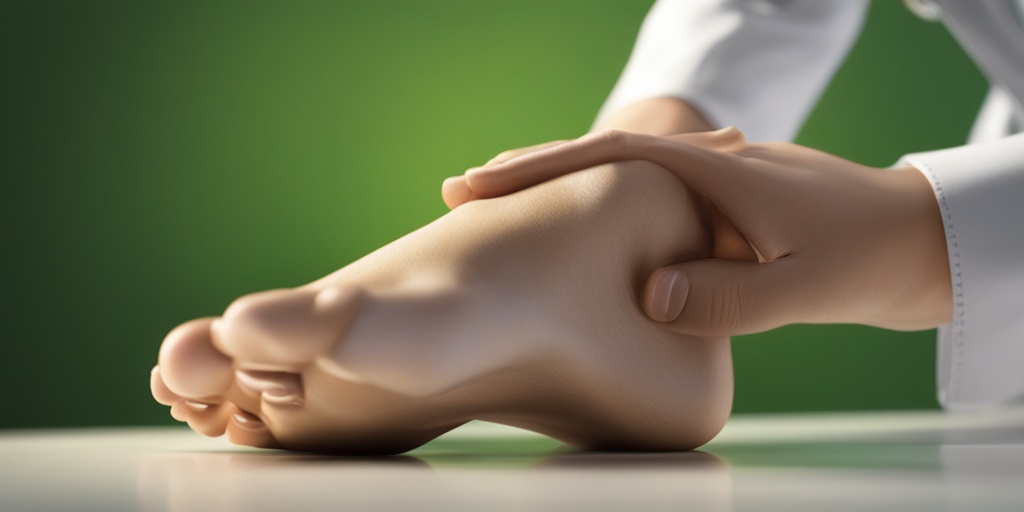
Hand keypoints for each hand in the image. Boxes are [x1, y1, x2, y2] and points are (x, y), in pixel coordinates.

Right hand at [442, 130, 951, 335]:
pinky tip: (567, 237)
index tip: (477, 187)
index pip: (605, 158)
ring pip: (610, 183)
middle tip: (457, 195)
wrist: (917, 237)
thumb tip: (647, 298)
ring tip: (491, 216)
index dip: (537, 173)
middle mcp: (702, 168)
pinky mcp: (712, 212)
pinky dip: (590, 214)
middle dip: (526, 175)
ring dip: (551, 193)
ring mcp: (705, 188)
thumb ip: (731, 295)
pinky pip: (635, 207)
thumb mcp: (806, 287)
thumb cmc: (867, 257)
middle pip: (593, 158)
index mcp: (714, 172)